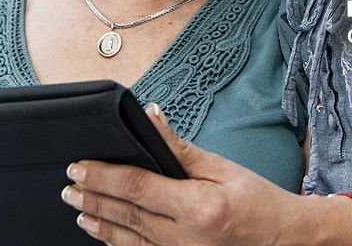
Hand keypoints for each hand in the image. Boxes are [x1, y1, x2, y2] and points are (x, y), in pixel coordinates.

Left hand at [62, 105, 342, 245]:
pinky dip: (118, 242)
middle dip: (93, 198)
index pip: (137, 188)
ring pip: (128, 239)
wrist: (284, 240)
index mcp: (199, 207)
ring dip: (99, 222)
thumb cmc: (258, 200)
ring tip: (78, 207)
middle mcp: (185, 238)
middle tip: (68, 186)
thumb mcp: (223, 167)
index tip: (79, 167)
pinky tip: (103, 232)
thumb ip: (180, 149)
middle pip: (126, 215)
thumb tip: (150, 119)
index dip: (103, 176)